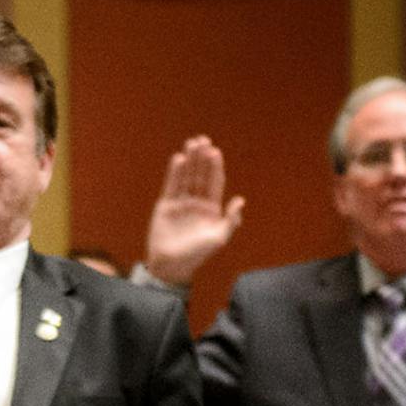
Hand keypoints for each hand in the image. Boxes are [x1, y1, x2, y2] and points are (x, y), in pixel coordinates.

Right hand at [143, 136, 245, 285]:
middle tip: (202, 140)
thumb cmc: (197, 254)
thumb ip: (230, 220)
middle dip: (202, 158)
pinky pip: (171, 186)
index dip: (215, 167)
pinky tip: (179, 159)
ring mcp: (180, 203)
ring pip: (186, 177)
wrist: (171, 265)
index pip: (214, 182)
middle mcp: (196, 202)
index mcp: (211, 208)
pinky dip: (174, 173)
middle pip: (200, 175)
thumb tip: (240, 200)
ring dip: (189, 160)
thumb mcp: (219, 239)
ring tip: (191, 143)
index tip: (215, 151)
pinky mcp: (165, 206)